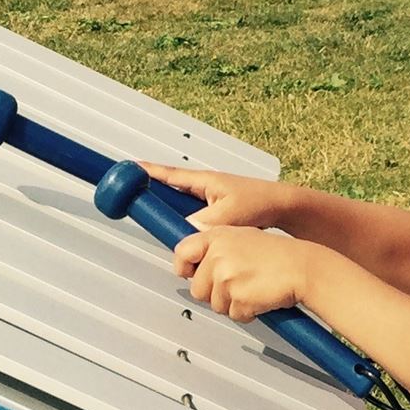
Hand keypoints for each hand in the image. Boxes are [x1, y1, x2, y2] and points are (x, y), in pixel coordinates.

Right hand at [140, 162, 294, 230]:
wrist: (282, 208)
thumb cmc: (260, 202)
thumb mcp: (229, 214)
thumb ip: (205, 223)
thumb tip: (185, 231)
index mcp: (203, 181)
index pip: (168, 175)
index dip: (146, 173)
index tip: (127, 170)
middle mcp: (203, 189)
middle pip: (169, 193)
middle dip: (154, 200)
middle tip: (139, 207)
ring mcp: (209, 201)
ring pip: (180, 210)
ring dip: (172, 219)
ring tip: (165, 229)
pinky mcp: (215, 214)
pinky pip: (192, 220)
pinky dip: (187, 228)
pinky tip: (188, 239)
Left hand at [174, 226, 318, 321]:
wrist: (303, 267)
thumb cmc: (279, 254)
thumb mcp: (243, 237)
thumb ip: (216, 248)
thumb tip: (194, 267)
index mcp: (217, 237)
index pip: (182, 252)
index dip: (183, 267)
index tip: (188, 274)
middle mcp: (218, 256)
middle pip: (197, 289)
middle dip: (215, 293)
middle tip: (237, 285)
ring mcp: (226, 278)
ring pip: (215, 305)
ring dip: (232, 303)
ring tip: (252, 288)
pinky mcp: (237, 298)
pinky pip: (234, 315)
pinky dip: (247, 312)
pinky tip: (260, 297)